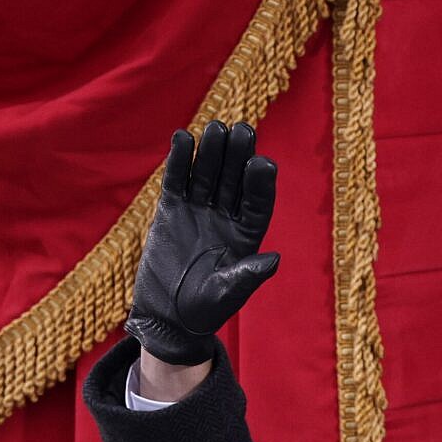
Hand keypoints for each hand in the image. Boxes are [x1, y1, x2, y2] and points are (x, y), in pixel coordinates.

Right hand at [128, 122, 279, 370]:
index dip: (260, 184)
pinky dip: (180, 161)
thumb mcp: (227, 294)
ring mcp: (199, 212)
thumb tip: (274, 259)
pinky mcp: (171, 210)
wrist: (167, 315)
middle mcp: (227, 220)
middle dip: (239, 157)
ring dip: (212, 152)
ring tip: (216, 127)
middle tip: (243, 130)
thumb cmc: (204, 310)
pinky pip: (178, 181)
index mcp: (247, 238)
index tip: (262, 162)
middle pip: (235, 181)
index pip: (257, 204)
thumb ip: (247, 275)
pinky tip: (183, 138)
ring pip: (208, 175)